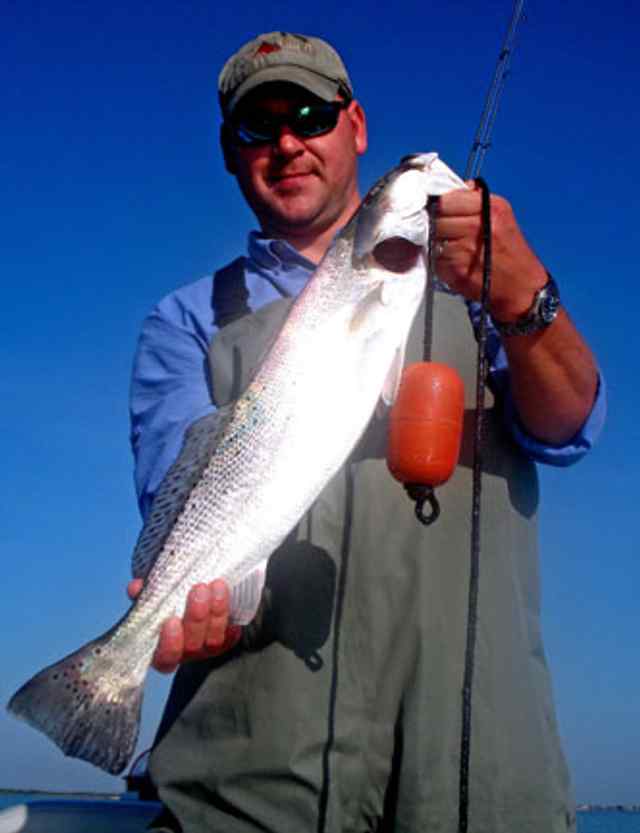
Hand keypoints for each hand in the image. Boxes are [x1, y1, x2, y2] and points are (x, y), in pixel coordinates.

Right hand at [127, 578, 241, 673]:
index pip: (165, 658)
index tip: (171, 621)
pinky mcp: (225, 639)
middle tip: (199, 589)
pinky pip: (231, 635)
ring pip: (214, 640)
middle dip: (196, 617)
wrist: (193, 596)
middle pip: (192, 645)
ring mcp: (206, 648)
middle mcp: (185, 653)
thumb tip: (135, 587)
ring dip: (216, 612)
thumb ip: (145, 593)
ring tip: (217, 586)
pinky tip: (233, 603)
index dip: (169, 644)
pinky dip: (231, 621)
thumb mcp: (153, 595)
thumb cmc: (167, 600)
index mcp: (162, 649)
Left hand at [434, 182, 547, 322]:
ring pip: (433, 237)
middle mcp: (478, 225)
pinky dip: (440, 261)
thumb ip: (475, 201)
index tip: (440, 211)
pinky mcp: (456, 268)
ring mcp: (466, 248)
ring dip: (437, 243)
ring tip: (454, 248)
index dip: (441, 205)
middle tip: (447, 232)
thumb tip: (451, 189)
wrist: (522, 288)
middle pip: (437, 216)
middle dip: (437, 223)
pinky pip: (435, 258)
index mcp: (491, 207)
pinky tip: (456, 263)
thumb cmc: (510, 253)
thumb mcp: (501, 217)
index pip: (448, 198)